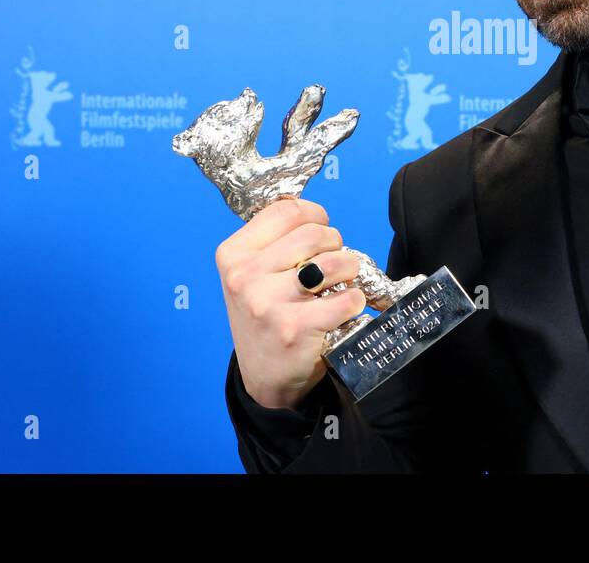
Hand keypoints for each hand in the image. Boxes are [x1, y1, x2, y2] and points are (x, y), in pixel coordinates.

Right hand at [217, 196, 366, 410]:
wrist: (266, 379)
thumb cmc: (267, 317)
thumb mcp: (253, 275)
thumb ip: (276, 242)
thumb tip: (315, 213)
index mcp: (233, 255)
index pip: (286, 210)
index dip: (315, 215)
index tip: (320, 228)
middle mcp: (245, 276)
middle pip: (314, 234)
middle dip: (335, 244)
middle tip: (333, 264)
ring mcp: (268, 303)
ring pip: (334, 262)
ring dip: (350, 269)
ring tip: (342, 283)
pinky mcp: (294, 329)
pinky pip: (347, 299)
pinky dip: (355, 301)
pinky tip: (345, 309)